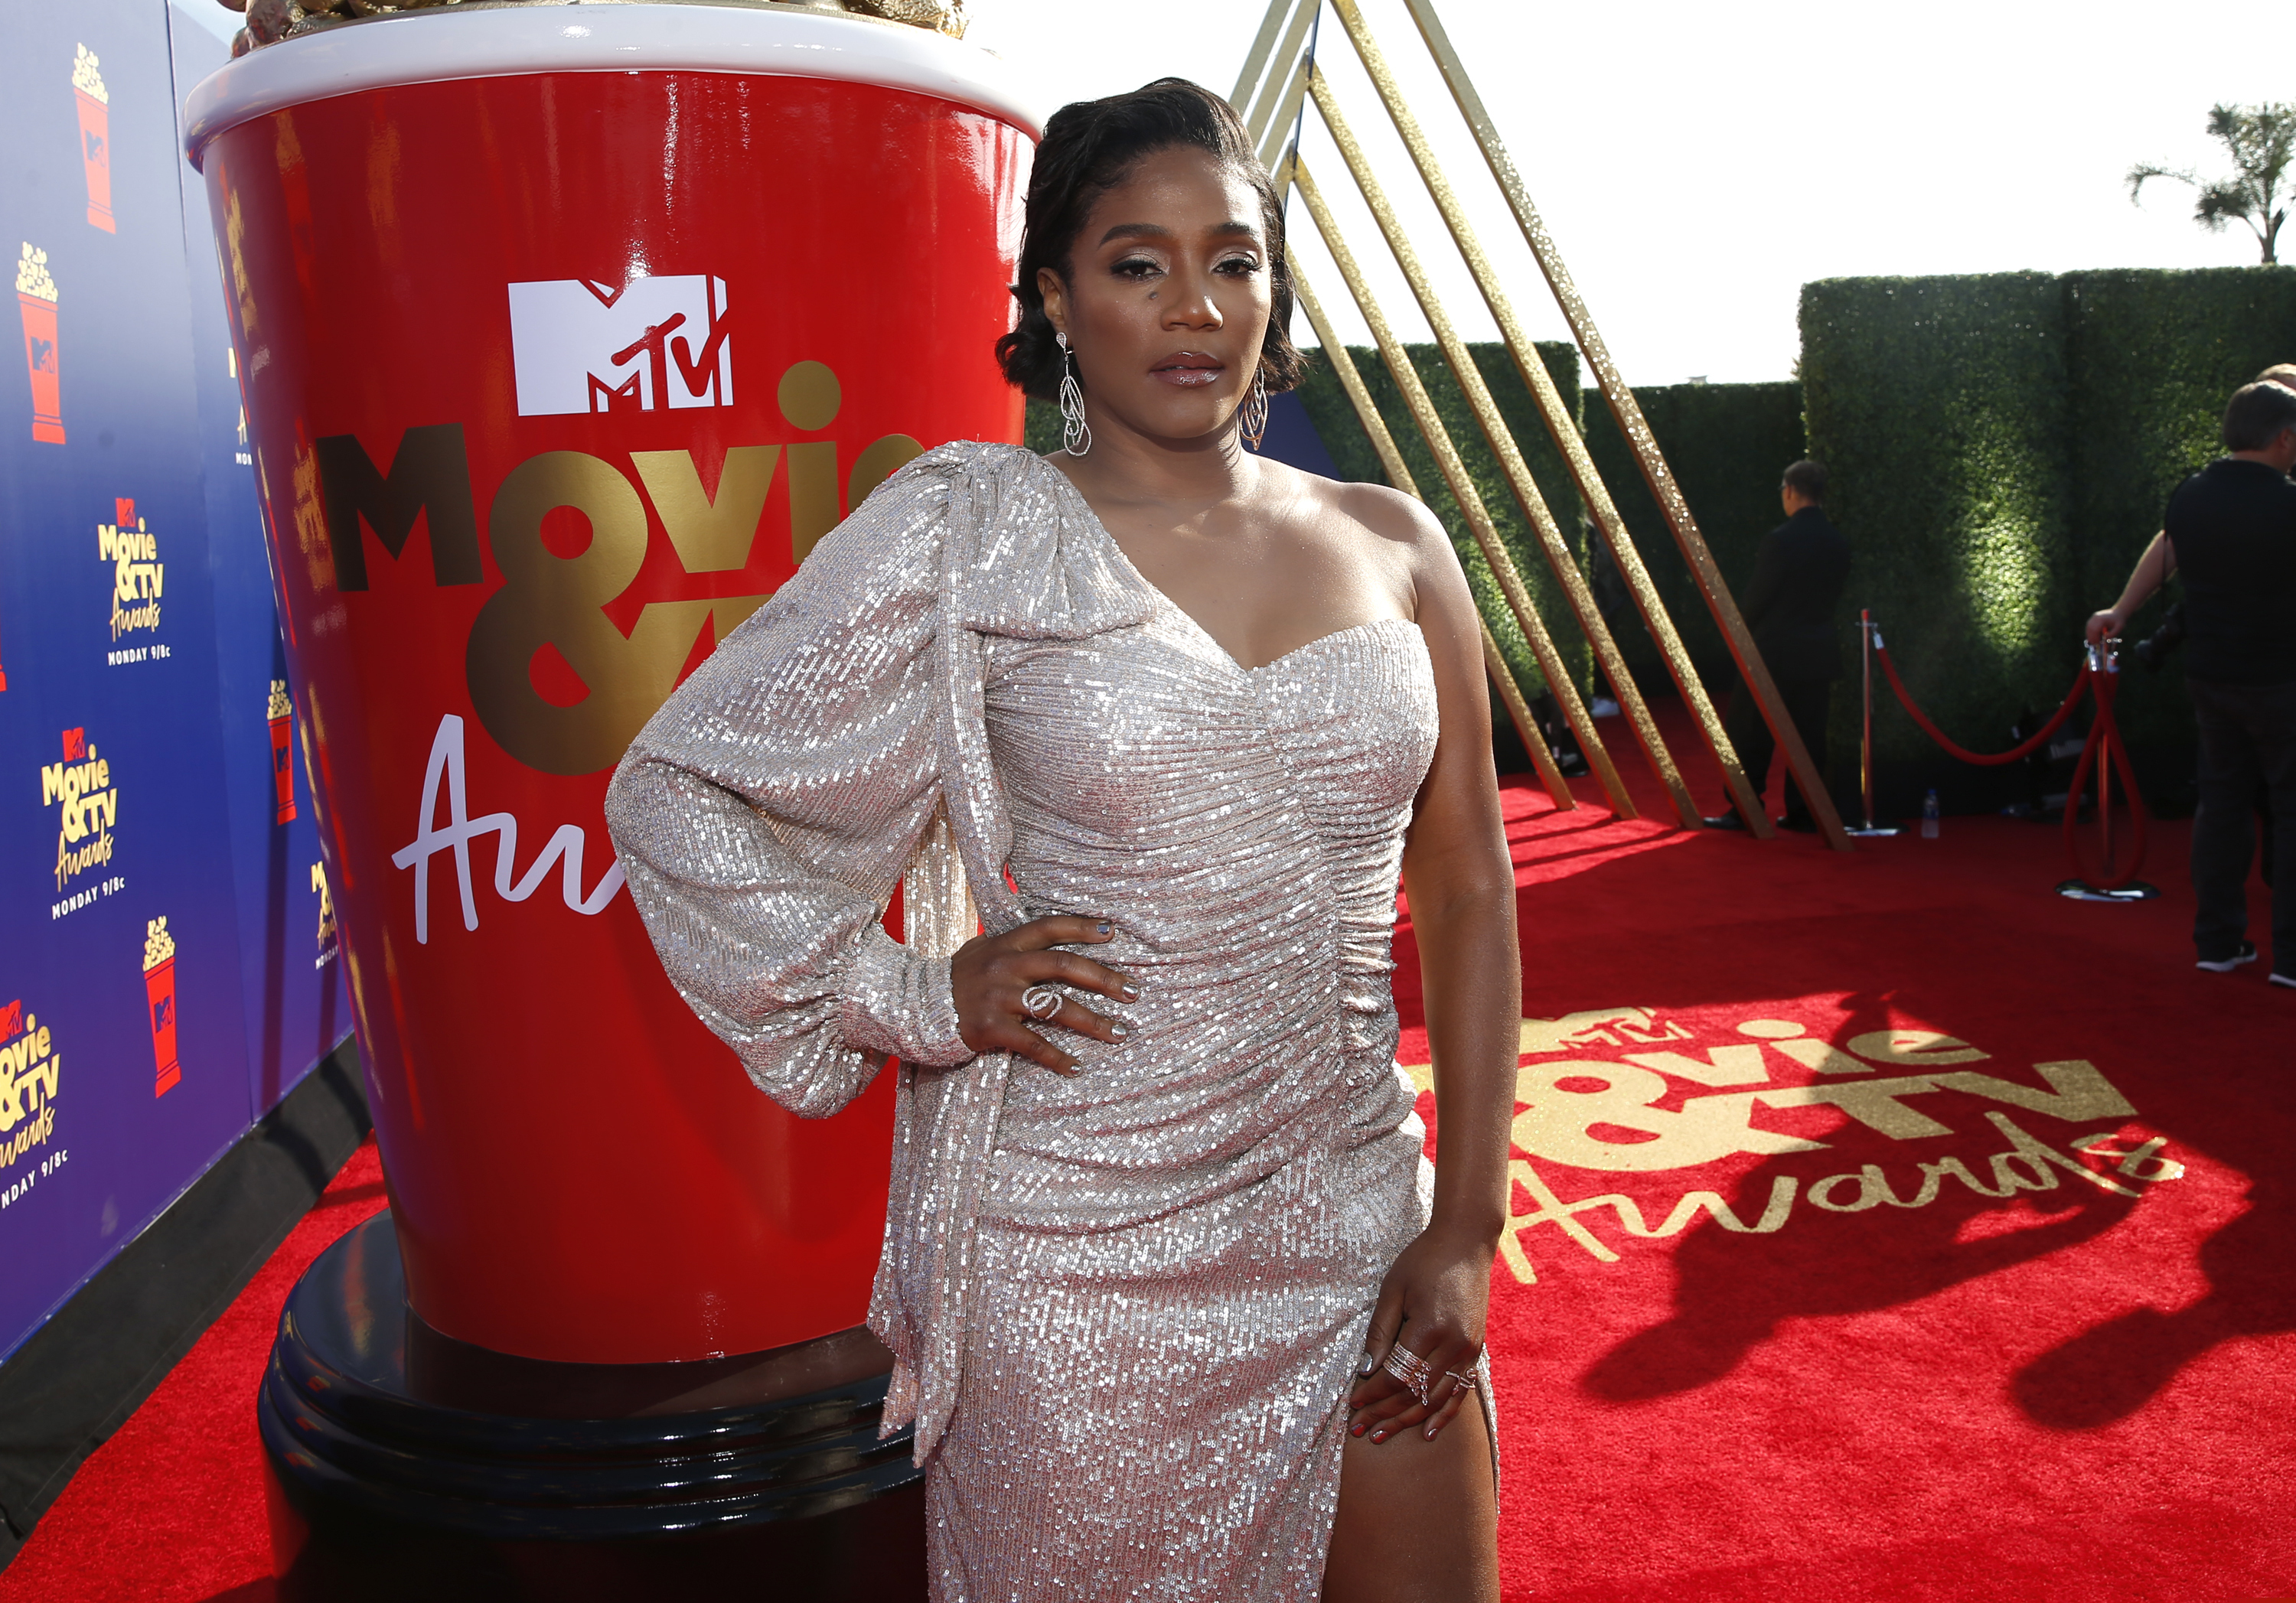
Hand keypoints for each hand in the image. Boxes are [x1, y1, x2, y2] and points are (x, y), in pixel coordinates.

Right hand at [951, 915, 1137, 1076]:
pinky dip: (1057, 1057)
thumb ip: (1012, 944)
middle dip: (1103, 979)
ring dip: (1092, 1021)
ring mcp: (999, 997)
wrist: (914, 1005)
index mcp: (1006, 944)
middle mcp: (1005, 967)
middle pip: (1062, 966)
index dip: (1081, 927)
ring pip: (1055, 1007)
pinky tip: (1076, 1068)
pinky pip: (1033, 1044)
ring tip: (1119, 1033)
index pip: (1049, 927)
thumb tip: (1050, 935)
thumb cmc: (957, 977)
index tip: (1112, 932)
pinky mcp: (991, 1028)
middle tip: (1133, 992)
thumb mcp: (980, 949)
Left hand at [1348, 1220, 1495, 1443]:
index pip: (1396, 1376)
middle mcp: (1454, 1344)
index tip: (1353, 1404)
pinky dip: (1444, 1414)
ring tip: (1382, 1436)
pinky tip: (1429, 1433)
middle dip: (1384, 1414)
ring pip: (1435, 1399)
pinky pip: (1460, 1391)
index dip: (1372, 1394)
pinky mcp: (1475, 1351)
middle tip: (1359, 1430)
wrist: (1465, 1244)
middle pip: (1414, 1393)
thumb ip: (1379, 1332)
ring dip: (1407, 1420)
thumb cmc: (1422, 1261)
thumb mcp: (1392, 1290)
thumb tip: (1365, 1372)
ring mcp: (1468, 1350)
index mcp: (1430, 1328)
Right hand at [2085, 609, 2122, 646]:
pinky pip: (2089, 626)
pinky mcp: (2092, 618)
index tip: (2098, 643)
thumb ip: (2113, 634)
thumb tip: (2105, 638)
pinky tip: (2093, 636)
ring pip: (2088, 628)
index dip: (2095, 637)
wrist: (2118, 613)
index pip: (2095, 630)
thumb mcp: (2119, 628)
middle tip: (2094, 643)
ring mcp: (2093, 617)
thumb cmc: (2119, 621)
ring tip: (2093, 641)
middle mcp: (2096, 617)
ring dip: (2090, 635)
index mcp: (2102, 619)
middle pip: (2090, 629)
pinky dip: (2090, 632)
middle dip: (2091, 637)